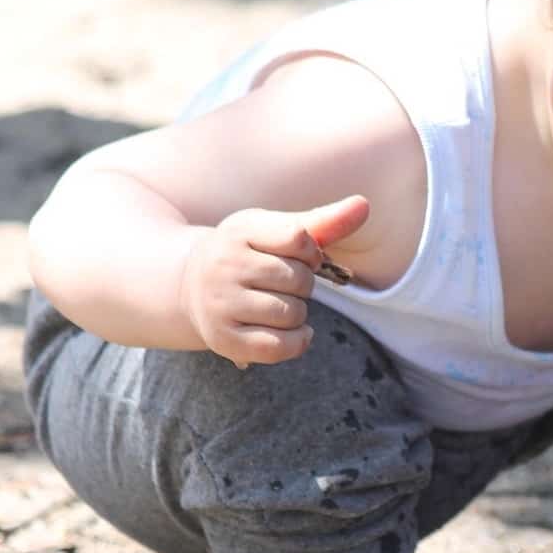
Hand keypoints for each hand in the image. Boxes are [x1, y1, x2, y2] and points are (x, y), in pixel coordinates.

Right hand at [180, 195, 367, 367]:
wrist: (188, 285)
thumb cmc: (245, 253)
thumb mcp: (274, 229)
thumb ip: (322, 221)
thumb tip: (365, 205)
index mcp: (239, 232)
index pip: (299, 238)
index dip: (312, 252)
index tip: (301, 255)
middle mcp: (225, 267)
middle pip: (299, 279)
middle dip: (304, 283)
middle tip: (283, 283)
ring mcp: (221, 305)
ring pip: (292, 314)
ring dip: (299, 313)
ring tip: (279, 303)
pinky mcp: (224, 339)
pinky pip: (280, 347)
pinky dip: (297, 341)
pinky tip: (292, 330)